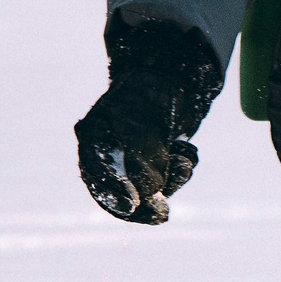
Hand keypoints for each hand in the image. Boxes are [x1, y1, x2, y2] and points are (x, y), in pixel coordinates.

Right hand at [76, 18, 220, 223]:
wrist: (175, 68)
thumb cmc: (151, 90)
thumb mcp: (139, 124)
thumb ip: (138, 161)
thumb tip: (142, 198)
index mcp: (95, 138)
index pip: (97, 176)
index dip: (113, 195)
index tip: (133, 204)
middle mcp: (112, 150)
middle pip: (121, 191)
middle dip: (144, 204)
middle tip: (161, 213)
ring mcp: (136, 154)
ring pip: (151, 186)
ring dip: (171, 180)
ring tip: (183, 160)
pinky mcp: (160, 155)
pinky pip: (170, 176)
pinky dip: (181, 168)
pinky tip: (186, 150)